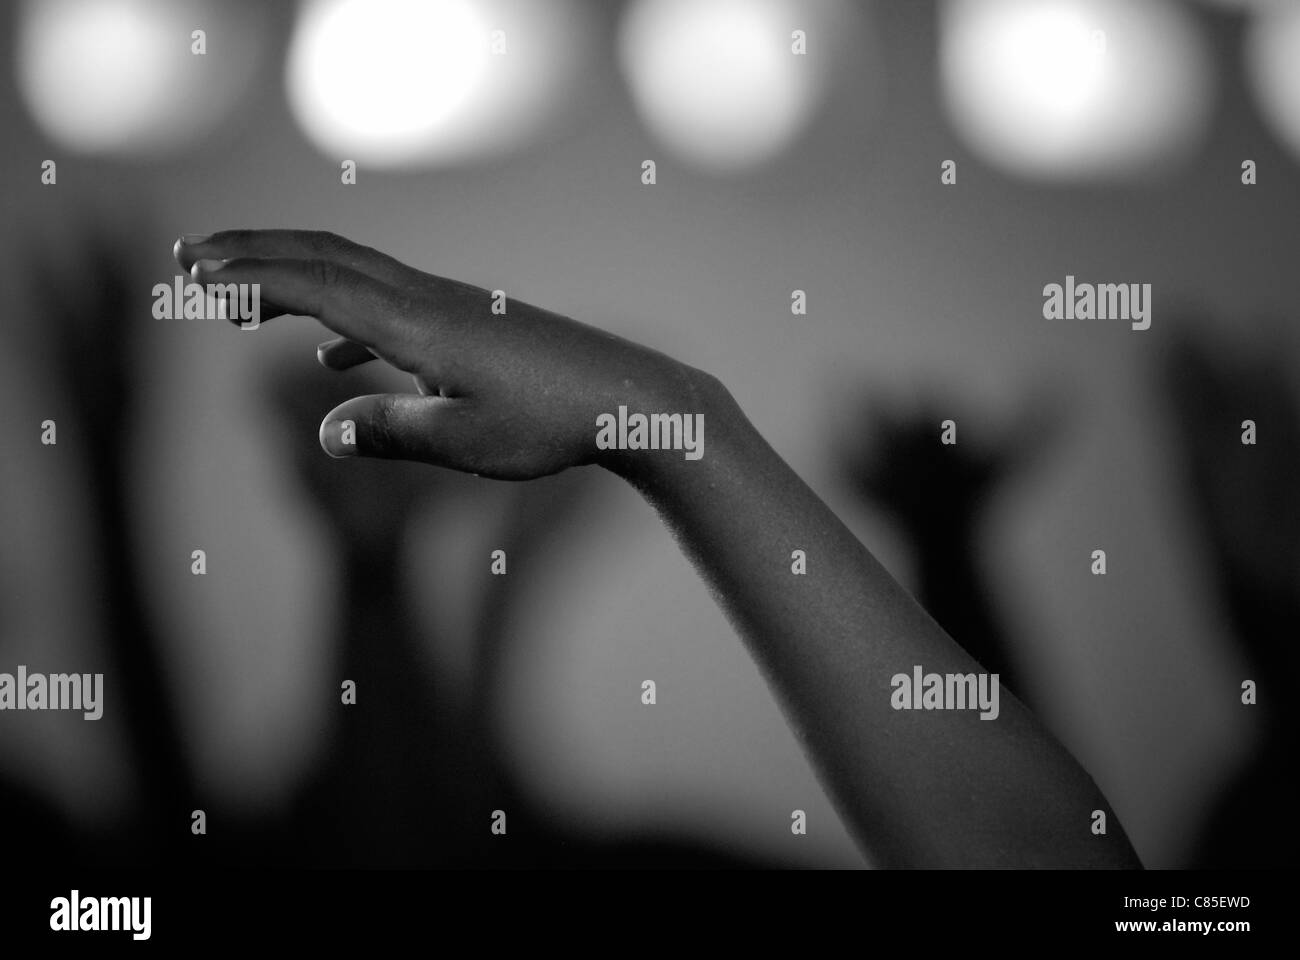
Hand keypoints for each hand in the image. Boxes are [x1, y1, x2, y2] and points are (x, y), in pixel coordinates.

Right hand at [174, 229, 714, 479]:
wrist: (631, 399)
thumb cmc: (553, 425)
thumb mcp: (466, 443)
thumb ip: (392, 434)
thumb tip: (325, 433)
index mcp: (417, 323)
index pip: (315, 285)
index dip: (250, 277)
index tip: (193, 275)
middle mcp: (428, 301)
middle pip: (326, 256)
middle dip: (255, 252)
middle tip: (190, 256)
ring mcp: (451, 307)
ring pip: (356, 275)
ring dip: (294, 277)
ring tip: (242, 299)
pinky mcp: (471, 324)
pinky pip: (390, 308)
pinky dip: (346, 322)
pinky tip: (335, 364)